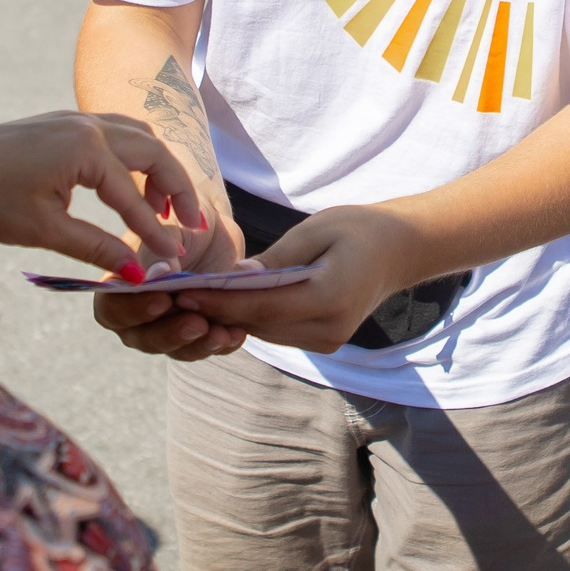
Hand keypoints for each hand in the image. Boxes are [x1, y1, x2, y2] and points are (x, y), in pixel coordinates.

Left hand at [0, 113, 201, 278]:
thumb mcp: (44, 231)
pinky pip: (120, 131)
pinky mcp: (68, 122)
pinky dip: (138, 156)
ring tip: (165, 210)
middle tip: (190, 226)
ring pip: (140, 137)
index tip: (174, 258)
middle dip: (177, 190)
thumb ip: (96, 249)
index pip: (133, 196)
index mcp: (83, 149)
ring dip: (159, 170)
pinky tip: (134, 185)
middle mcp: (87, 125)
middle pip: (154, 152)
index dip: (156, 231)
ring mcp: (78, 119)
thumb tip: (136, 274)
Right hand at [92, 205, 251, 360]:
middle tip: (198, 323)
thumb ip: (157, 253)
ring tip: (222, 333)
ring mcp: (166, 328)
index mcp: (118, 287)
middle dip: (172, 334)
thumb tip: (156, 277)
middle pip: (144, 339)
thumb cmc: (176, 221)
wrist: (207, 226)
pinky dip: (221, 343)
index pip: (113, 310)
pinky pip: (204, 347)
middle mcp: (136, 315)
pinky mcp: (195, 334)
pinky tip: (237, 333)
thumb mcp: (166, 229)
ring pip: (176, 349)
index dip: (135, 310)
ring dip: (199, 345)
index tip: (163, 300)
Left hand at [169, 204, 423, 353]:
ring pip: (260, 331)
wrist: (401, 251)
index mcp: (329, 299)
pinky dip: (246, 316)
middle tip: (168, 293)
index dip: (217, 300)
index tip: (179, 290)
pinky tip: (218, 300)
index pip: (260, 306)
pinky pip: (272, 330)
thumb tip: (231, 279)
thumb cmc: (359, 229)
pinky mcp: (320, 341)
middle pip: (255, 324)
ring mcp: (325, 341)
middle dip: (211, 308)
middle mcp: (327, 330)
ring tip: (183, 296)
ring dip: (224, 315)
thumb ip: (275, 259)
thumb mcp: (317, 229)